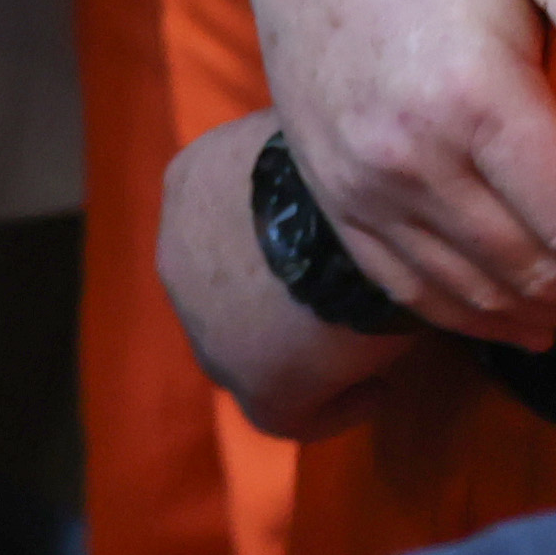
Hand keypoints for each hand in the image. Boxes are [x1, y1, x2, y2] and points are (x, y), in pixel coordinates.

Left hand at [162, 109, 414, 438]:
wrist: (348, 220)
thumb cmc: (346, 161)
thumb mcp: (325, 143)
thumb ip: (319, 163)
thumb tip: (349, 176)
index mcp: (191, 181)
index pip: (232, 217)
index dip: (277, 236)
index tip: (330, 246)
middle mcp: (179, 253)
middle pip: (229, 285)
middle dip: (275, 296)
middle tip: (340, 297)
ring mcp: (205, 329)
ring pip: (249, 349)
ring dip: (298, 350)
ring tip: (362, 347)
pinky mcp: (254, 388)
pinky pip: (290, 411)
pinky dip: (330, 407)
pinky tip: (376, 392)